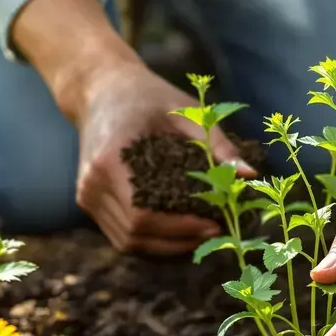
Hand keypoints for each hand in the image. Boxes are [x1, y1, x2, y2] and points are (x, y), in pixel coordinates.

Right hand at [6, 0, 253, 253]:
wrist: (100, 89)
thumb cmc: (148, 96)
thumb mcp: (187, 112)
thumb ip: (218, 144)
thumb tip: (250, 175)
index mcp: (111, 159)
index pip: (143, 214)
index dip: (180, 227)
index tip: (213, 224)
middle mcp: (92, 182)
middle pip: (135, 233)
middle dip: (178, 240)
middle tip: (215, 232)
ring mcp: (86, 194)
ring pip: (127, 241)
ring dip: (165, 246)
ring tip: (200, 235)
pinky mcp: (87, 200)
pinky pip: (120, 234)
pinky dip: (150, 241)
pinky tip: (178, 232)